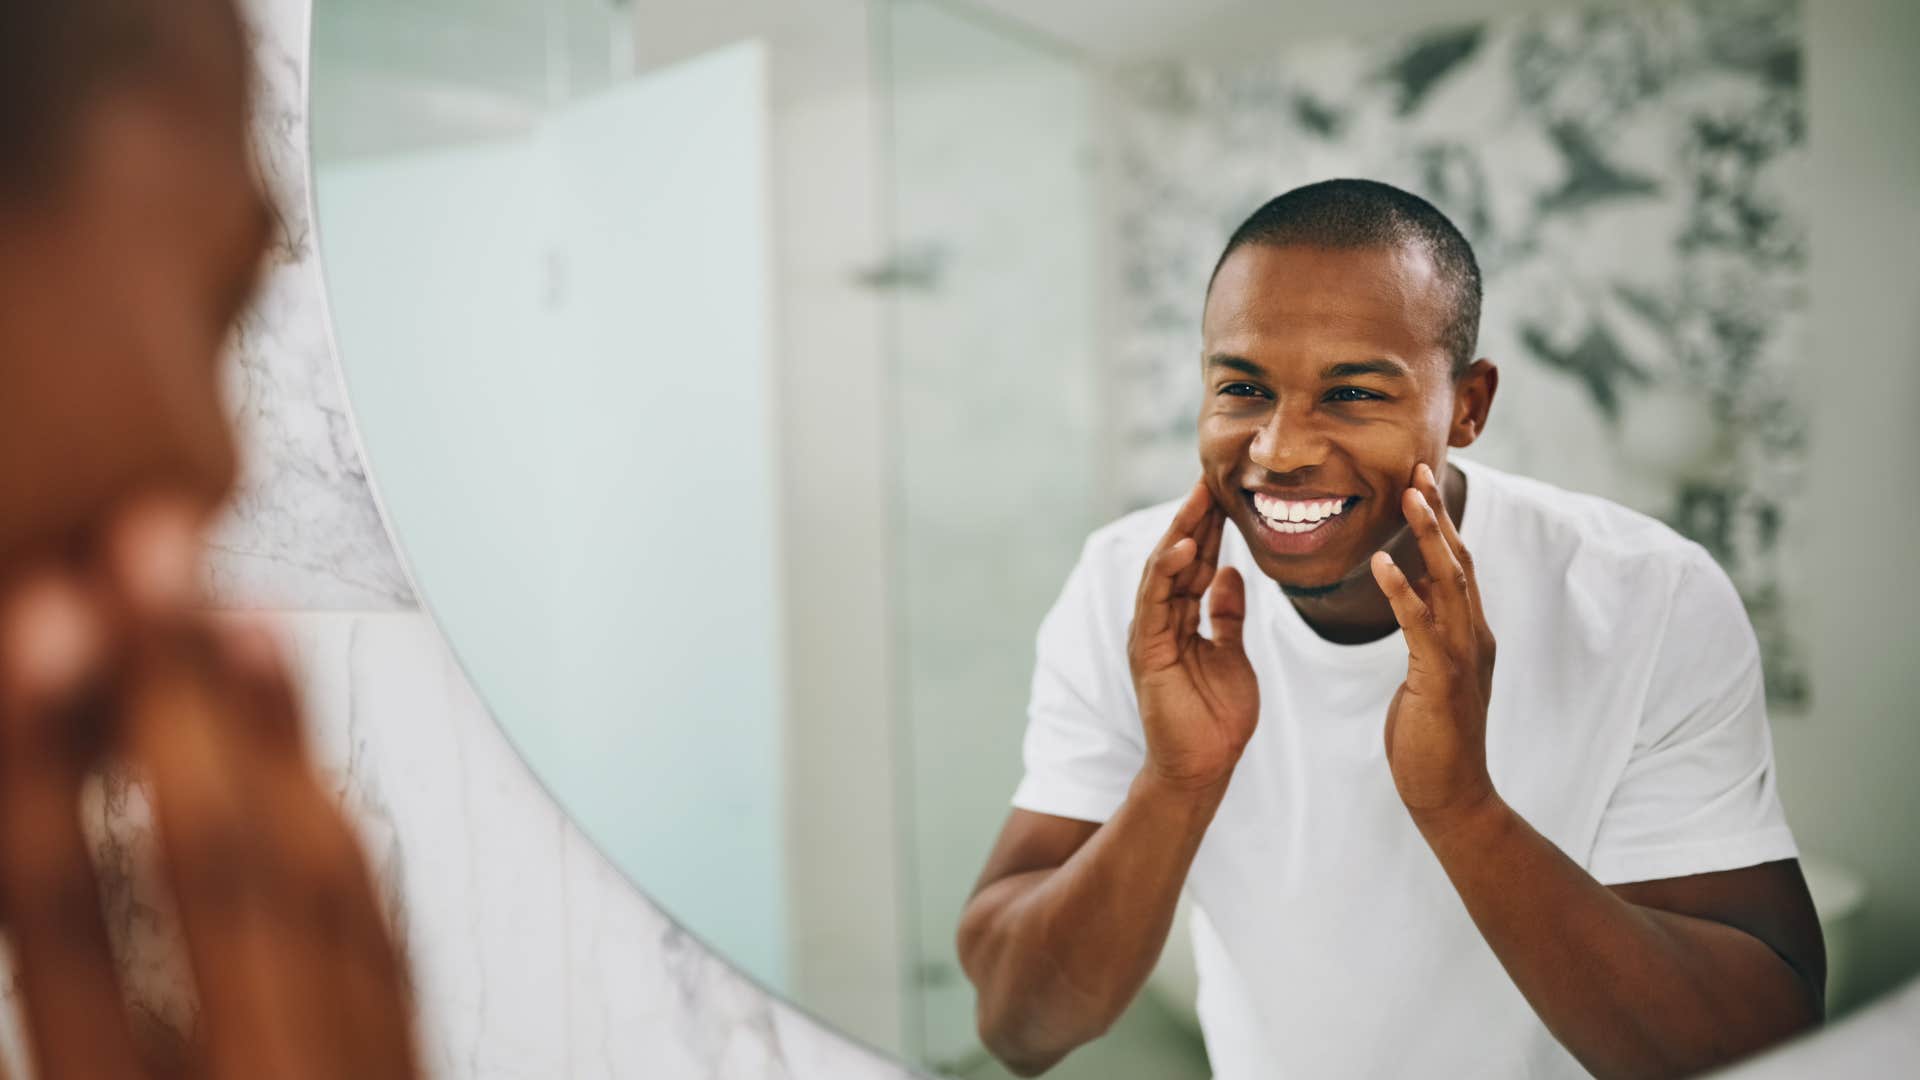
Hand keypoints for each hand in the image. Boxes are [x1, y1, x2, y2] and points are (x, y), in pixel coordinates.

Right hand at [0, 500, 420, 1079]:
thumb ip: (74, 980)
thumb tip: (33, 804)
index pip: (64, 921)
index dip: (41, 761)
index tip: (40, 619)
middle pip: (213, 867)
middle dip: (175, 694)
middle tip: (150, 548)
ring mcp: (354, 1079)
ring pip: (320, 884)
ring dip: (276, 731)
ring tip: (235, 608)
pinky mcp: (409, 1075)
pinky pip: (380, 941)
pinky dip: (338, 830)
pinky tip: (307, 755)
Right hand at [1128, 479, 1257, 792]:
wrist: (1204, 767)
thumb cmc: (1216, 718)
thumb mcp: (1232, 654)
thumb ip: (1227, 615)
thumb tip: (1232, 572)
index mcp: (1180, 619)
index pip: (1195, 562)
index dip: (1209, 528)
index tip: (1226, 492)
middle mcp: (1160, 620)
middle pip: (1177, 558)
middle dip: (1194, 519)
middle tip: (1211, 478)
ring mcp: (1150, 633)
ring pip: (1162, 571)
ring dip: (1180, 533)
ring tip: (1198, 499)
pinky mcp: (1147, 651)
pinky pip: (1155, 602)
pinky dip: (1167, 572)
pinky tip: (1183, 546)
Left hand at [1369, 463, 1497, 822]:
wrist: (1450, 795)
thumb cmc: (1432, 738)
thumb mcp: (1430, 674)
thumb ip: (1427, 633)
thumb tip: (1413, 593)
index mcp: (1470, 635)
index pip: (1458, 566)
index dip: (1441, 524)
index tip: (1420, 484)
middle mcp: (1474, 638)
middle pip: (1459, 561)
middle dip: (1438, 514)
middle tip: (1418, 470)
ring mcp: (1462, 658)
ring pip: (1448, 583)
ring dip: (1428, 537)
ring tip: (1407, 497)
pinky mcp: (1441, 681)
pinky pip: (1420, 627)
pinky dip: (1402, 591)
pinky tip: (1382, 563)